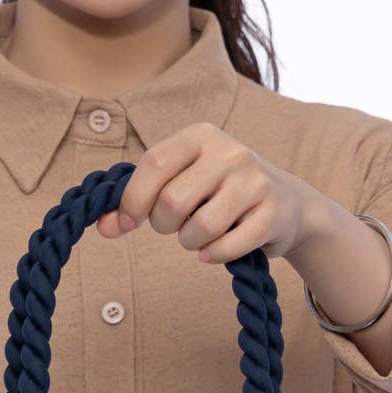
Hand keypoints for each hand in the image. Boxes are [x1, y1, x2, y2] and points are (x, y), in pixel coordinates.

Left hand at [96, 121, 327, 264]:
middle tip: (176, 226)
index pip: (154, 162)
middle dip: (164, 225)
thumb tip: (104, 227)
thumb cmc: (219, 196)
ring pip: (200, 228)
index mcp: (201, 136)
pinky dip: (213, 256)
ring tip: (198, 238)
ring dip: (190, 244)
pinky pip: (225, 248)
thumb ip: (139, 201)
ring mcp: (254, 181)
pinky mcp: (272, 214)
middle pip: (172, 201)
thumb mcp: (181, 184)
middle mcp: (230, 151)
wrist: (287, 206)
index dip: (133, 199)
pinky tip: (213, 251)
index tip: (126, 223)